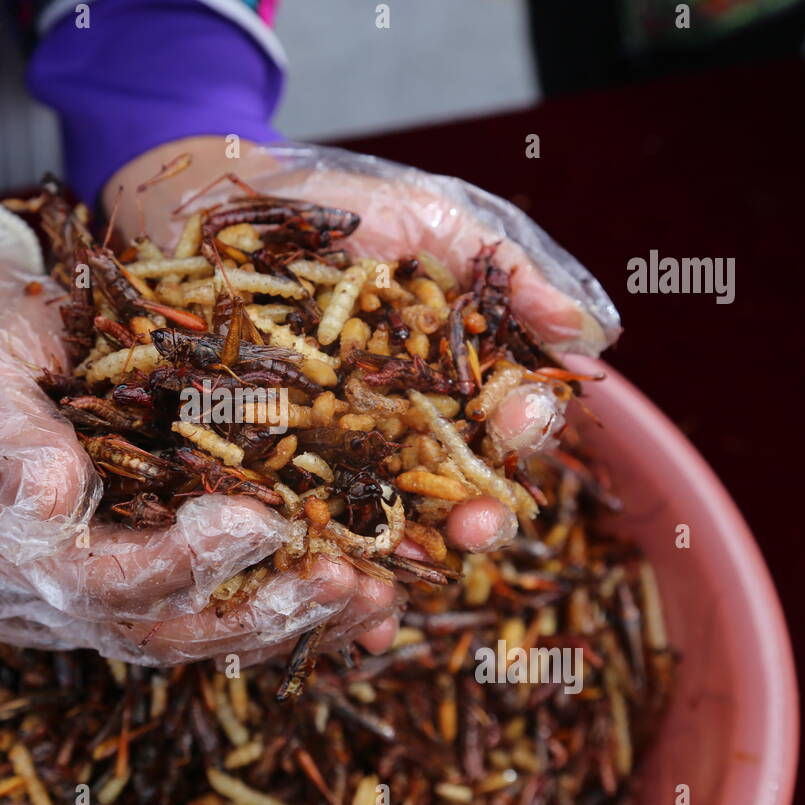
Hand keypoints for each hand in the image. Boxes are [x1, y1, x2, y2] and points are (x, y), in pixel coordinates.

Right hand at [0, 246, 401, 665]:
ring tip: (371, 594)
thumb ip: (10, 435)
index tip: (256, 523)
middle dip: (260, 609)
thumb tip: (58, 491)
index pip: (95, 583)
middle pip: (163, 630)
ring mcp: (100, 604)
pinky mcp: (145, 588)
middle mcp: (52, 603)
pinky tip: (357, 601)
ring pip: (203, 634)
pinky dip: (289, 611)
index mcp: (3, 559)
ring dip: (291, 620)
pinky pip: (222, 615)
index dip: (178, 560)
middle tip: (343, 578)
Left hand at [105, 137, 619, 555]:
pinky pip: (295, 533)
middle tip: (476, 530)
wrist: (214, 209)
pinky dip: (315, 571)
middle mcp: (399, 431)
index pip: (501, 422)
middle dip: (473, 520)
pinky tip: (329, 597)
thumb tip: (591, 337)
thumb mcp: (432, 222)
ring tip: (406, 590)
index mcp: (448, 382)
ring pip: (379, 530)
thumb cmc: (336, 208)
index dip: (521, 428)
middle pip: (451, 495)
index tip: (519, 419)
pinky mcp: (263, 473)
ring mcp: (332, 458)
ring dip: (399, 570)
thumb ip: (508, 275)